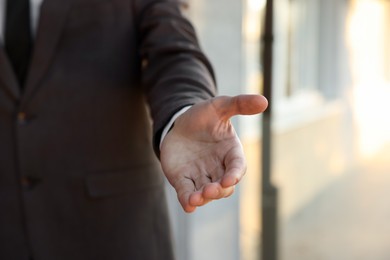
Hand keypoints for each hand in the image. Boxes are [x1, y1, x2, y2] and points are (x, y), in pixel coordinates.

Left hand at [160, 95, 267, 212]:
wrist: (179, 123)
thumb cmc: (203, 116)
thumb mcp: (220, 106)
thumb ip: (240, 104)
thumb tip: (264, 101)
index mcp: (231, 152)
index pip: (237, 166)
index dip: (235, 174)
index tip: (230, 179)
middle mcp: (218, 168)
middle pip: (224, 186)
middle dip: (219, 189)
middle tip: (210, 190)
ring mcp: (201, 176)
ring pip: (206, 193)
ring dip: (203, 198)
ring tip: (197, 198)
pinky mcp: (184, 180)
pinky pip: (187, 193)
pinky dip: (188, 200)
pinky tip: (188, 204)